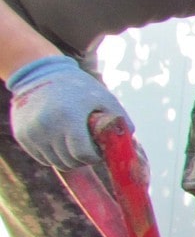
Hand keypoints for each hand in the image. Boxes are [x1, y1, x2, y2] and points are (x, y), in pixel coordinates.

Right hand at [8, 55, 132, 169]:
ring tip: (72, 138)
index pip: (84, 155)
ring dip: (68, 156)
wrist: (41, 74)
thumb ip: (121, 122)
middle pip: (70, 161)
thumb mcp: (105, 99)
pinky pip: (42, 158)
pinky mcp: (22, 135)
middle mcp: (46, 126)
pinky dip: (53, 153)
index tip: (97, 147)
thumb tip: (131, 147)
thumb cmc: (79, 87)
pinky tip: (58, 137)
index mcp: (68, 117)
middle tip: (86, 142)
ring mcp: (31, 132)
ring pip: (56, 162)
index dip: (95, 155)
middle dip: (82, 157)